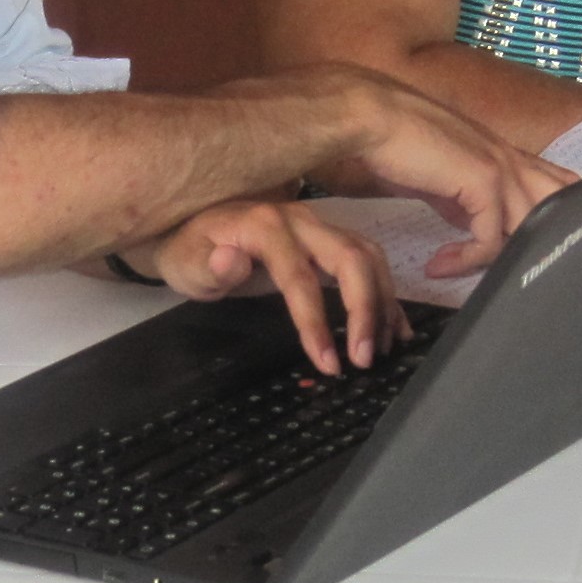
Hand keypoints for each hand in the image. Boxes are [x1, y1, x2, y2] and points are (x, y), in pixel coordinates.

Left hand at [136, 197, 408, 375]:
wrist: (192, 228)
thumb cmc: (188, 251)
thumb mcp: (186, 264)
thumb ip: (208, 267)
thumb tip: (231, 260)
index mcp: (264, 225)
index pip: (299, 276)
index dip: (316, 321)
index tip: (328, 362)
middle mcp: (300, 219)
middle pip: (351, 258)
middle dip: (365, 310)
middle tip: (365, 358)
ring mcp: (319, 226)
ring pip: (368, 257)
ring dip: (382, 302)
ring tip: (384, 348)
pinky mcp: (329, 238)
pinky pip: (368, 260)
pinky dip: (385, 292)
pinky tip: (395, 326)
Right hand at [332, 74, 573, 276]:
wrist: (373, 118)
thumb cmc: (397, 144)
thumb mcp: (443, 181)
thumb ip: (466, 205)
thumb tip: (474, 232)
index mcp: (506, 155)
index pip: (558, 187)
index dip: (550, 222)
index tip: (511, 256)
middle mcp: (513, 159)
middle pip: (561, 206)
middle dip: (541, 243)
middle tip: (501, 271)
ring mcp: (503, 167)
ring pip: (529, 229)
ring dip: (495, 259)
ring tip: (459, 269)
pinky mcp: (484, 180)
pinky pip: (492, 237)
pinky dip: (467, 259)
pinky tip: (439, 263)